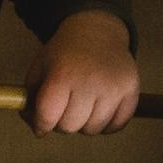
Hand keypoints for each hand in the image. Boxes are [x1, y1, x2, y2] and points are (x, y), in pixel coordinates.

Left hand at [23, 11, 139, 134]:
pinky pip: (116, 126)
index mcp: (63, 74)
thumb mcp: (40, 68)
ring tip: (83, 106)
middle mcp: (90, 82)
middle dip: (62, 123)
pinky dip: (106, 125)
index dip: (41, 124)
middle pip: (70, 127)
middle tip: (64, 109)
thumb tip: (39, 130)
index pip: (48, 117)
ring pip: (93, 130)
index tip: (42, 123)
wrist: (97, 32)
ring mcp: (113, 88)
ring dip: (85, 124)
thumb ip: (31, 100)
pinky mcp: (131, 92)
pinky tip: (100, 109)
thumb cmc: (65, 54)